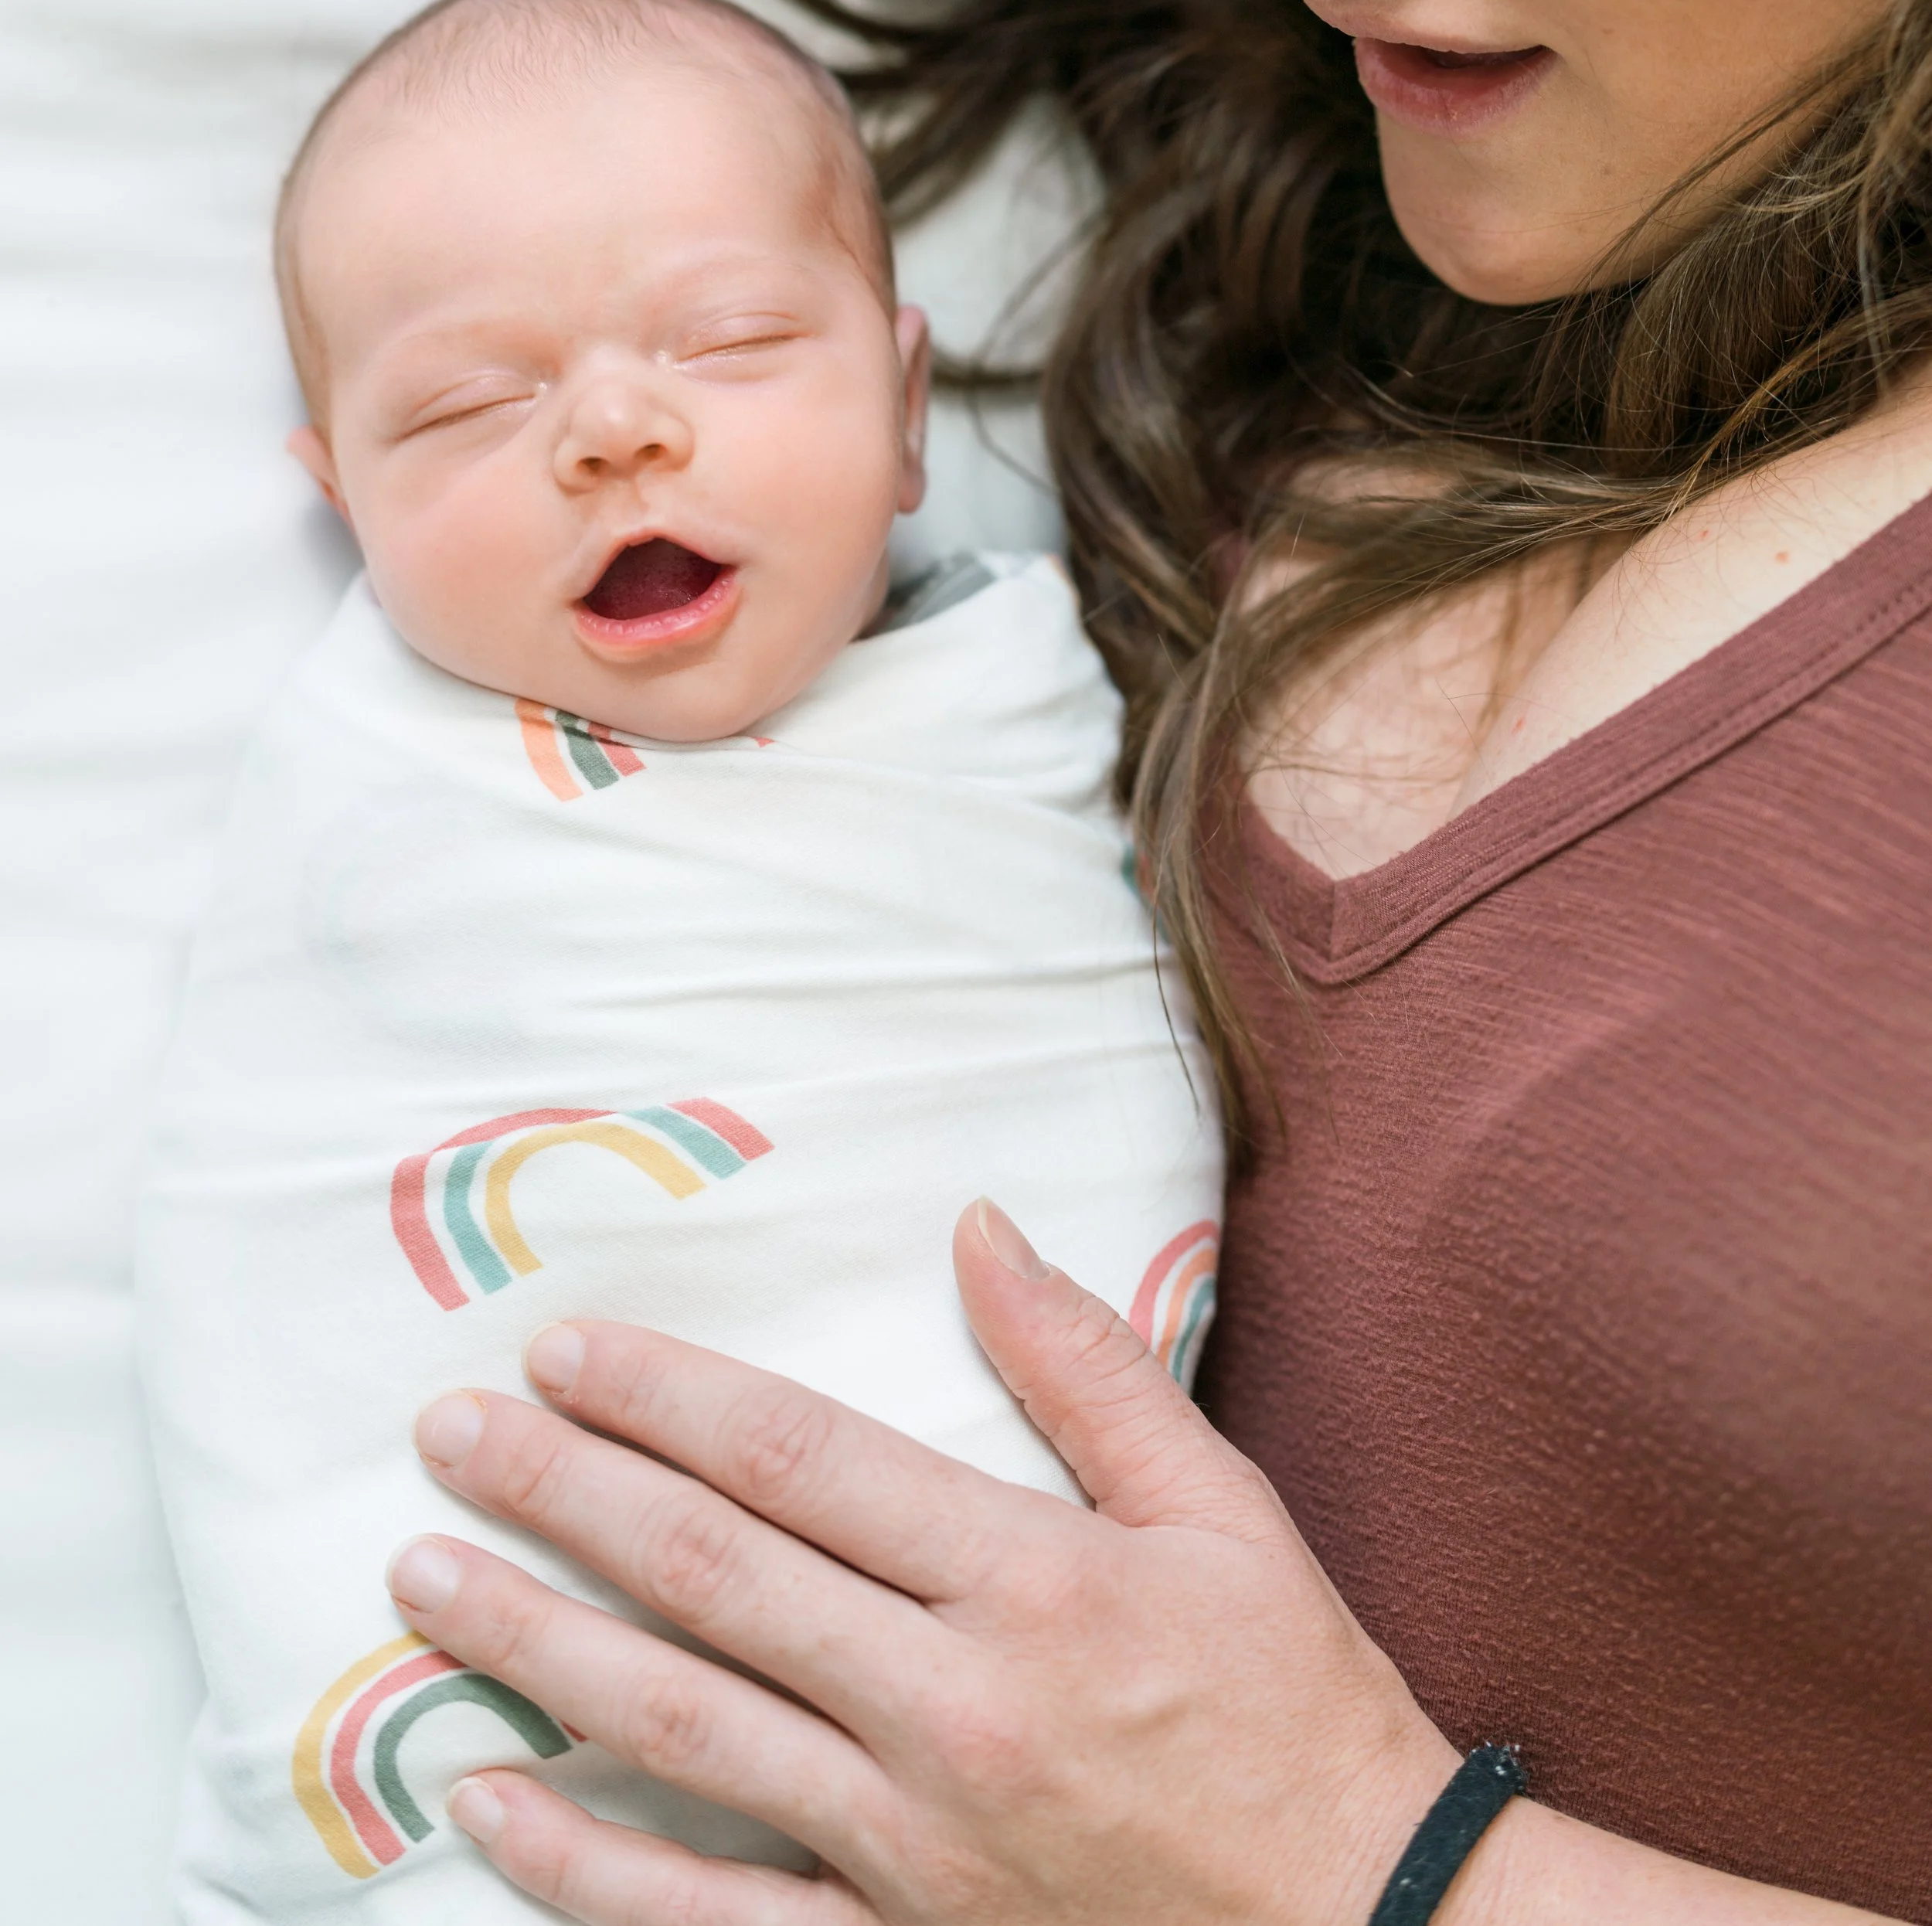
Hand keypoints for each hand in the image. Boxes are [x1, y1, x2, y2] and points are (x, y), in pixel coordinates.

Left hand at [384, 1199, 1458, 1924]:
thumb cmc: (1294, 1702)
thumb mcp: (1222, 1508)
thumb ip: (1088, 1363)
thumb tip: (979, 1225)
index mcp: (1027, 1581)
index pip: (800, 1462)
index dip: (667, 1399)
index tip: (562, 1354)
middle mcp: (948, 1707)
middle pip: (711, 1578)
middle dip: (560, 1495)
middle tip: (446, 1434)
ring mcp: (909, 1845)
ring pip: (679, 1734)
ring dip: (536, 1647)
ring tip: (425, 1581)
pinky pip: (707, 1917)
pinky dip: (584, 1865)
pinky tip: (486, 1802)